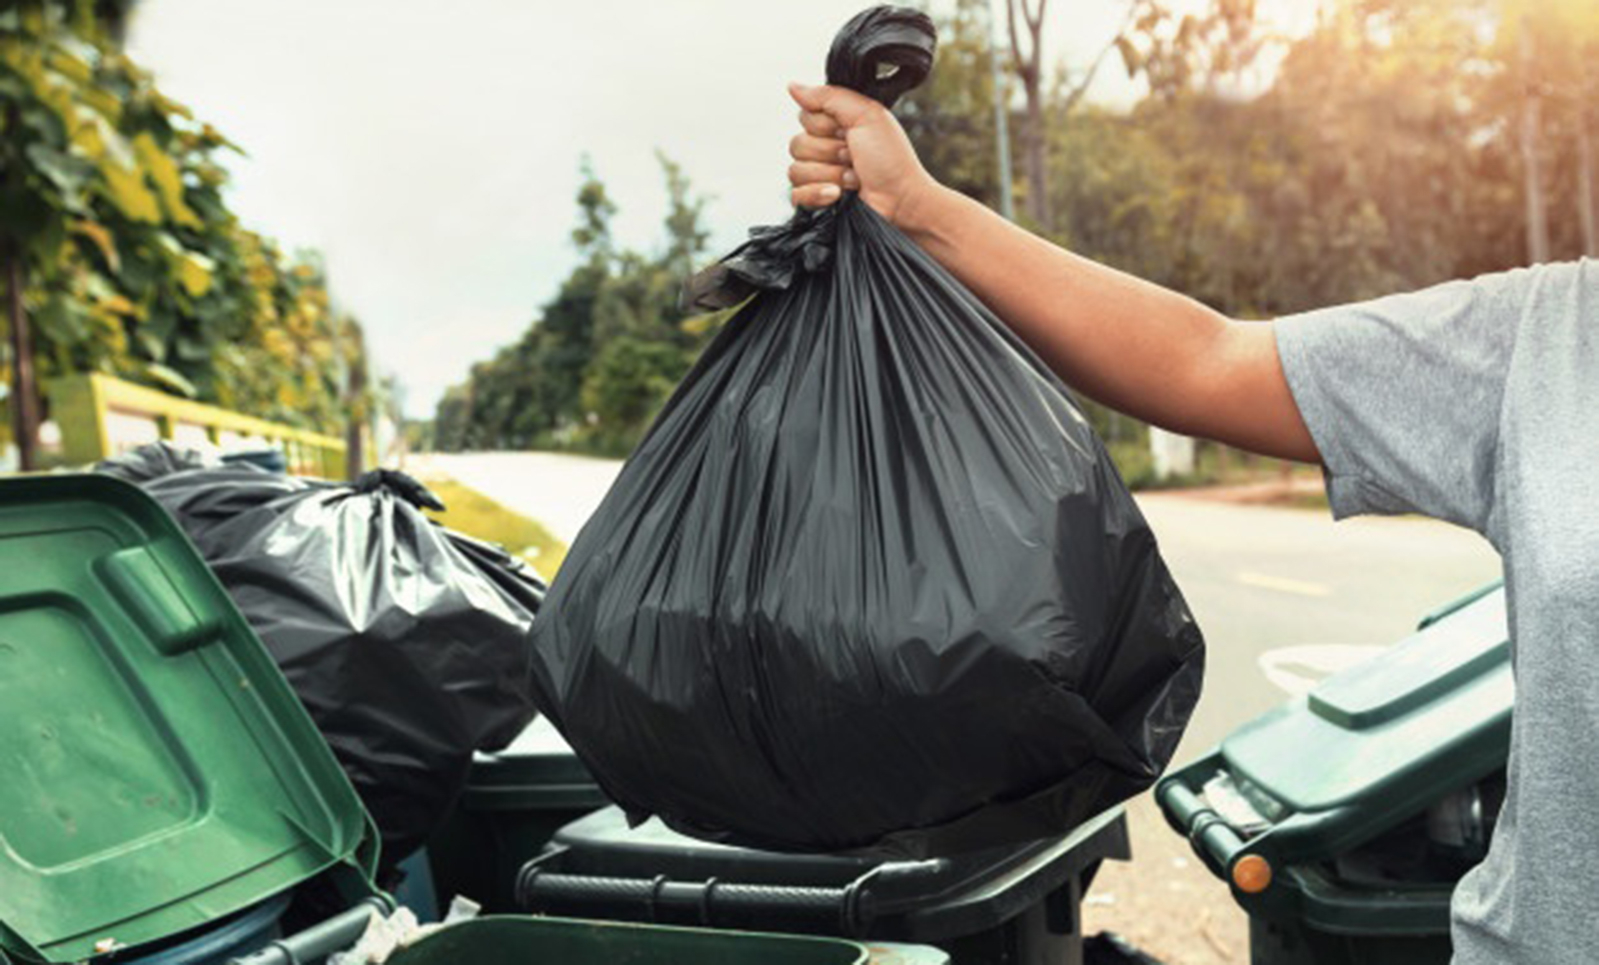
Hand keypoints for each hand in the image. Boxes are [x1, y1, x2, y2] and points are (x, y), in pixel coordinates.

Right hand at [786, 82, 939, 229]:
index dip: (825, 126)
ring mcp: (819, 176)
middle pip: (797, 144)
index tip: (849, 132)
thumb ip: (828, 96)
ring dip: (831, 174)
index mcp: (835, 125)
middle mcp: (824, 149)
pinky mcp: (816, 200)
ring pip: (796, 170)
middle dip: (830, 152)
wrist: (902, 200)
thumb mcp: (866, 114)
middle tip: (854, 156)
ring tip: (854, 178)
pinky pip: (796, 195)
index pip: (804, 117)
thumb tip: (793, 86)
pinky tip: (837, 196)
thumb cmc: (892, 160)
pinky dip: (818, 194)